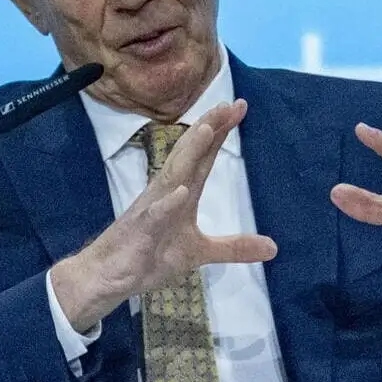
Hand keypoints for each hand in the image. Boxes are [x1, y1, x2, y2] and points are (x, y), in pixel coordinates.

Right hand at [51, 99, 277, 331]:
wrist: (108, 277)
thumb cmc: (150, 256)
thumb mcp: (200, 253)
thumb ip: (234, 247)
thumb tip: (273, 247)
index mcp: (181, 193)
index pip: (204, 157)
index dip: (219, 132)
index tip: (239, 107)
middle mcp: (166, 192)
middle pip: (190, 154)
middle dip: (208, 128)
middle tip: (229, 104)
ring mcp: (152, 209)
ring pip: (173, 175)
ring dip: (189, 151)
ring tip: (207, 128)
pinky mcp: (140, 232)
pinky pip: (154, 216)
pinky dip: (167, 204)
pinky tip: (181, 191)